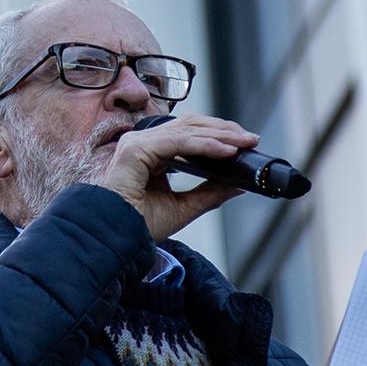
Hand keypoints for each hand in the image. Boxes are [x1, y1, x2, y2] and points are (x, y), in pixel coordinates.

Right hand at [96, 113, 253, 240]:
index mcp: (152, 152)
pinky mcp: (135, 150)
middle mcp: (143, 142)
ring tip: (243, 143)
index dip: (218, 134)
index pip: (189, 132)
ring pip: (187, 130)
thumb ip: (209, 193)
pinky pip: (178, 143)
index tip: (245, 143)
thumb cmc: (139, 225)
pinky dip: (205, 145)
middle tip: (251, 140)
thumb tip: (238, 184)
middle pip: (190, 125)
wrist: (115, 240)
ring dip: (219, 136)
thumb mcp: (184, 207)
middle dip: (224, 131)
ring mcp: (137, 142)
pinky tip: (225, 151)